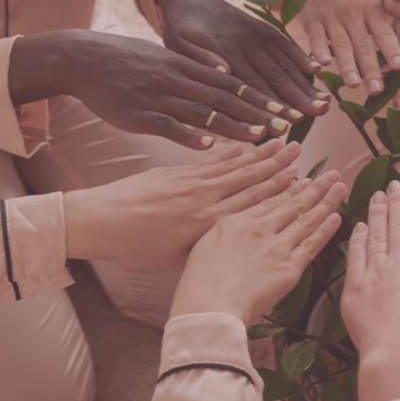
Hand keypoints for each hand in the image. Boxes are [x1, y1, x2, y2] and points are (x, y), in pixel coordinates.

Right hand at [9, 30, 300, 148]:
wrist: (82, 57)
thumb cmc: (124, 61)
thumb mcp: (163, 57)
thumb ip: (194, 69)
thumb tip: (225, 76)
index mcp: (185, 66)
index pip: (230, 82)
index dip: (258, 96)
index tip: (284, 108)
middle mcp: (176, 78)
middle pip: (224, 96)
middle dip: (256, 111)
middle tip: (286, 125)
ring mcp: (157, 96)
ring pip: (201, 111)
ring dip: (232, 125)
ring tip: (259, 137)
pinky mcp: (137, 114)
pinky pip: (166, 125)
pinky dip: (187, 135)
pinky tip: (208, 146)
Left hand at [63, 138, 302, 269]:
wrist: (98, 221)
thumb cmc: (134, 248)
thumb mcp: (176, 258)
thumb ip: (207, 247)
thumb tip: (232, 242)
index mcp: (208, 222)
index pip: (253, 202)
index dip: (280, 189)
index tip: (301, 178)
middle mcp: (203, 197)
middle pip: (249, 179)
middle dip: (277, 165)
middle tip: (300, 151)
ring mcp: (189, 181)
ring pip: (232, 166)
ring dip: (259, 154)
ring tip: (281, 142)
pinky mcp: (174, 171)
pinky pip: (209, 160)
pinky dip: (228, 152)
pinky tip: (242, 146)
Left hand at [152, 0, 330, 118]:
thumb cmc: (181, 30)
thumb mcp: (178, 46)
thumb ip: (200, 60)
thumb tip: (223, 73)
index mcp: (224, 52)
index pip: (252, 85)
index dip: (271, 105)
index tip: (287, 123)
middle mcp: (246, 43)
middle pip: (275, 76)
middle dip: (298, 98)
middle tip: (317, 114)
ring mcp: (257, 34)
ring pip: (285, 63)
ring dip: (305, 84)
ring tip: (323, 102)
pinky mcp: (264, 28)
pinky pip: (286, 45)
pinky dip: (302, 58)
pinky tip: (318, 71)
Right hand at [170, 171, 345, 325]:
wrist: (209, 307)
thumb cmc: (198, 285)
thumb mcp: (203, 247)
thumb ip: (223, 235)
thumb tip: (231, 231)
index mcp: (234, 222)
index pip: (267, 201)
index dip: (287, 188)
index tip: (300, 177)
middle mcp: (257, 229)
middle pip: (291, 204)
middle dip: (313, 187)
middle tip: (330, 175)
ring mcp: (275, 247)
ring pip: (306, 220)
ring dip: (326, 202)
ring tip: (339, 187)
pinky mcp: (288, 268)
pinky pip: (312, 245)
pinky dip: (326, 230)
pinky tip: (336, 217)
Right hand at [276, 0, 399, 92]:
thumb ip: (399, 5)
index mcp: (372, 9)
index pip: (384, 33)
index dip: (392, 49)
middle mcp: (353, 15)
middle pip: (363, 44)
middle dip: (370, 68)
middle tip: (377, 90)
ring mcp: (332, 18)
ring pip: (341, 44)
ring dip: (347, 65)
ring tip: (354, 84)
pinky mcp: (312, 21)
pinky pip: (316, 37)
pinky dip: (319, 49)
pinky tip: (323, 64)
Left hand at [341, 182, 399, 400]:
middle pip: (399, 225)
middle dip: (397, 202)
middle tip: (394, 184)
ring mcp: (377, 272)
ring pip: (376, 234)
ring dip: (376, 213)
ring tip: (375, 196)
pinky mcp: (355, 287)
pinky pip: (355, 256)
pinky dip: (357, 239)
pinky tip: (358, 227)